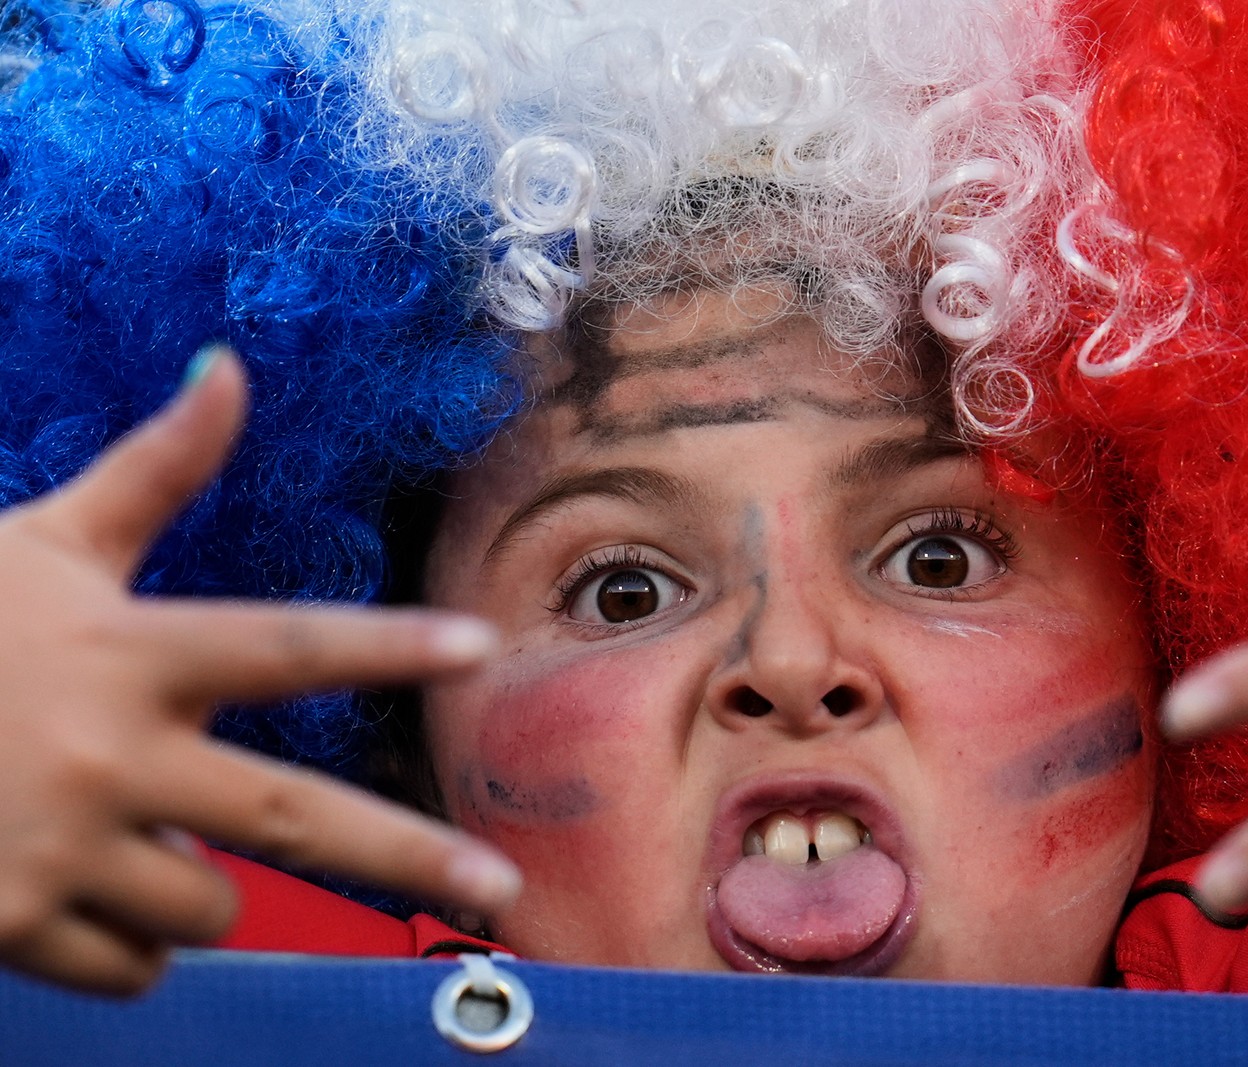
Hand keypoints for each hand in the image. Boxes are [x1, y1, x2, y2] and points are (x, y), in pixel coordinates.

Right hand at [0, 348, 519, 993]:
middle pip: (291, 817)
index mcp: (125, 652)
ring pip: (210, 904)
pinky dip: (135, 942)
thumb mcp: (46, 543)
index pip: (281, 645)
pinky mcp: (11, 930)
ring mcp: (56, 851)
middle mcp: (104, 754)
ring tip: (134, 828)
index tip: (479, 646)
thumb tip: (228, 365)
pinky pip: (136, 967)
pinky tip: (78, 885)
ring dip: (204, 882)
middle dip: (407, 855)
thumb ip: (153, 473)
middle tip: (505, 885)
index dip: (384, 645)